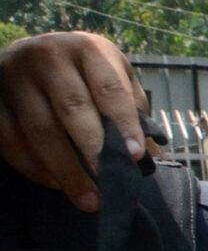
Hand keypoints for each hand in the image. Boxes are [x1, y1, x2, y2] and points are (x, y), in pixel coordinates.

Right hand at [0, 31, 146, 212]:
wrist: (34, 57)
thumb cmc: (85, 75)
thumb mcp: (114, 78)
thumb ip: (132, 110)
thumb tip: (151, 157)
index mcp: (86, 49)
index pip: (109, 88)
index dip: (124, 123)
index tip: (136, 156)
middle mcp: (47, 56)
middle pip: (72, 108)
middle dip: (94, 149)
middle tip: (112, 182)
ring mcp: (14, 76)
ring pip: (40, 129)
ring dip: (67, 170)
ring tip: (91, 200)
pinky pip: (10, 138)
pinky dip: (34, 167)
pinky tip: (56, 184)